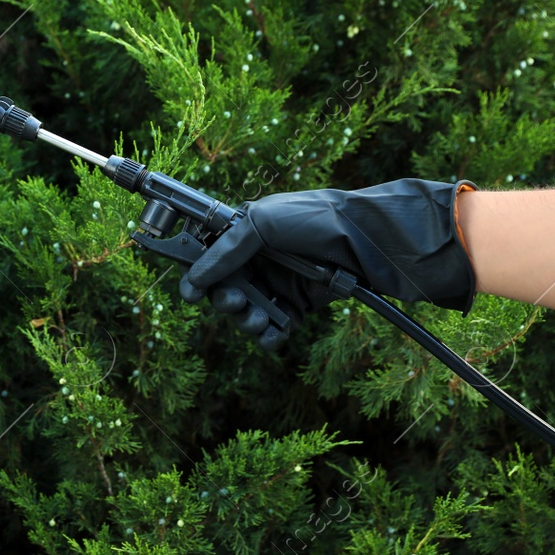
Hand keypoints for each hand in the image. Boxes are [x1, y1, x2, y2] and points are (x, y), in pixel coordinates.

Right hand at [180, 178, 477, 345]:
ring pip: (245, 314)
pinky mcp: (297, 307)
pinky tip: (275, 331)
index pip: (208, 259)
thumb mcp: (261, 224)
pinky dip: (270, 335)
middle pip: (223, 291)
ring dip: (246, 320)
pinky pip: (273, 330)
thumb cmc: (312, 219)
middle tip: (236, 302)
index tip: (191, 293)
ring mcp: (276, 285)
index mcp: (242, 236)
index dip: (196, 277)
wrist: (363, 239)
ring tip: (260, 317)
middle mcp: (256, 262)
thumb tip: (194, 278)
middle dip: (224, 301)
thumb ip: (225, 251)